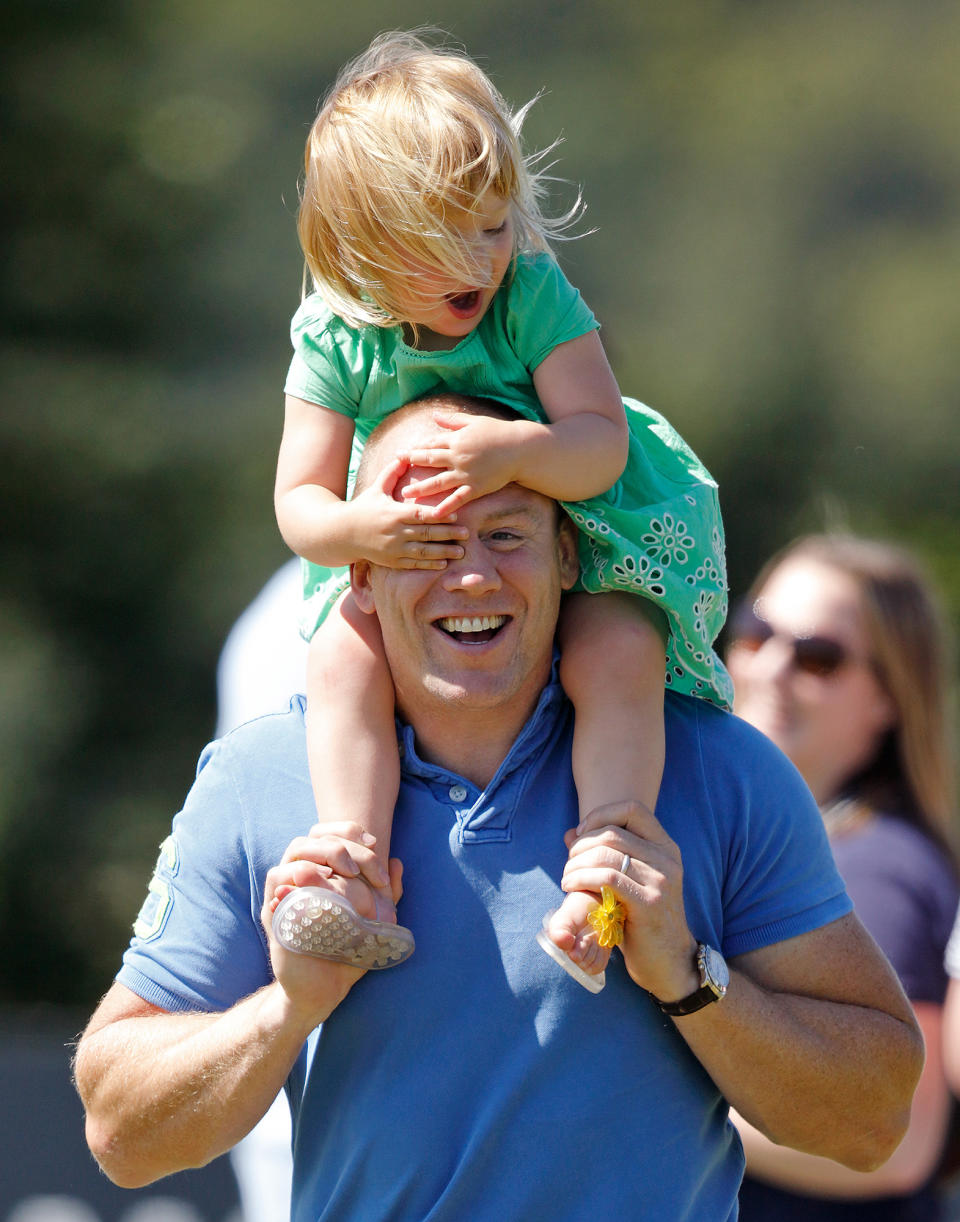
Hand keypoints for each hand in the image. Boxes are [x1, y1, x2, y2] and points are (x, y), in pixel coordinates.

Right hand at [261, 822, 404, 1023]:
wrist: (325, 989)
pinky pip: (278, 877)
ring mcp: (287, 891)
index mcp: (323, 873)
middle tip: (366, 871)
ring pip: (296, 848)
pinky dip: (301, 874)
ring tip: (349, 874)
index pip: (329, 831)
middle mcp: (302, 876)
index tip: (375, 845)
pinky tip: (326, 885)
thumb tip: (396, 862)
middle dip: (346, 845)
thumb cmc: (349, 953)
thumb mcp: (376, 921)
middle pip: (315, 835)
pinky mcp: (275, 910)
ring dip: (326, 853)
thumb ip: (388, 894)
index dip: (351, 831)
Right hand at [349, 454, 467, 568]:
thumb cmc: (363, 507)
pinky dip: (429, 564)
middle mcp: (396, 532)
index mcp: (394, 513)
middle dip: (448, 535)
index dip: (440, 515)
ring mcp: (394, 549)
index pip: (421, 514)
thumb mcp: (376, 488)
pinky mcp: (392, 561)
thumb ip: (392, 473)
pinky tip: (443, 563)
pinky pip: (414, 564)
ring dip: (443, 552)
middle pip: (427, 534)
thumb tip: (404, 455)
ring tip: (460, 552)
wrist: (342, 533)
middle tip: (467, 535)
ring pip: (423, 552)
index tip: (456, 515)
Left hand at [399, 412, 524, 514]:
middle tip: (394, 468)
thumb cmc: (498, 433)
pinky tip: (434, 514)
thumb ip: (452, 421)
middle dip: (411, 464)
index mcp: (456, 440)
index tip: (400, 454)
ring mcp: (466, 473)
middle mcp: (458, 456)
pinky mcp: (476, 487)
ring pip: (439, 482)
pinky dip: (445, 507)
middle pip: (429, 461)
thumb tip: (434, 415)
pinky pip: (457, 499)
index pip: (431, 444)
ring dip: (421, 489)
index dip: (415, 449)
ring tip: (406, 495)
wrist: (521, 449)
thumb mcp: (474, 422)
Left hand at [559, 801, 698, 1000]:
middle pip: (612, 832)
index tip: (581, 834)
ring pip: (606, 854)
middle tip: (568, 864)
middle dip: (580, 846)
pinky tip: (571, 888)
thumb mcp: (628, 883)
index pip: (632, 809)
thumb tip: (571, 833)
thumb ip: (605, 855)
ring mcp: (661, 880)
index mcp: (666, 847)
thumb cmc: (643, 921)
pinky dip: (582, 879)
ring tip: (566, 879)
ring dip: (576, 864)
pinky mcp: (649, 903)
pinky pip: (607, 878)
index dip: (601, 815)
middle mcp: (668, 859)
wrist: (669, 963)